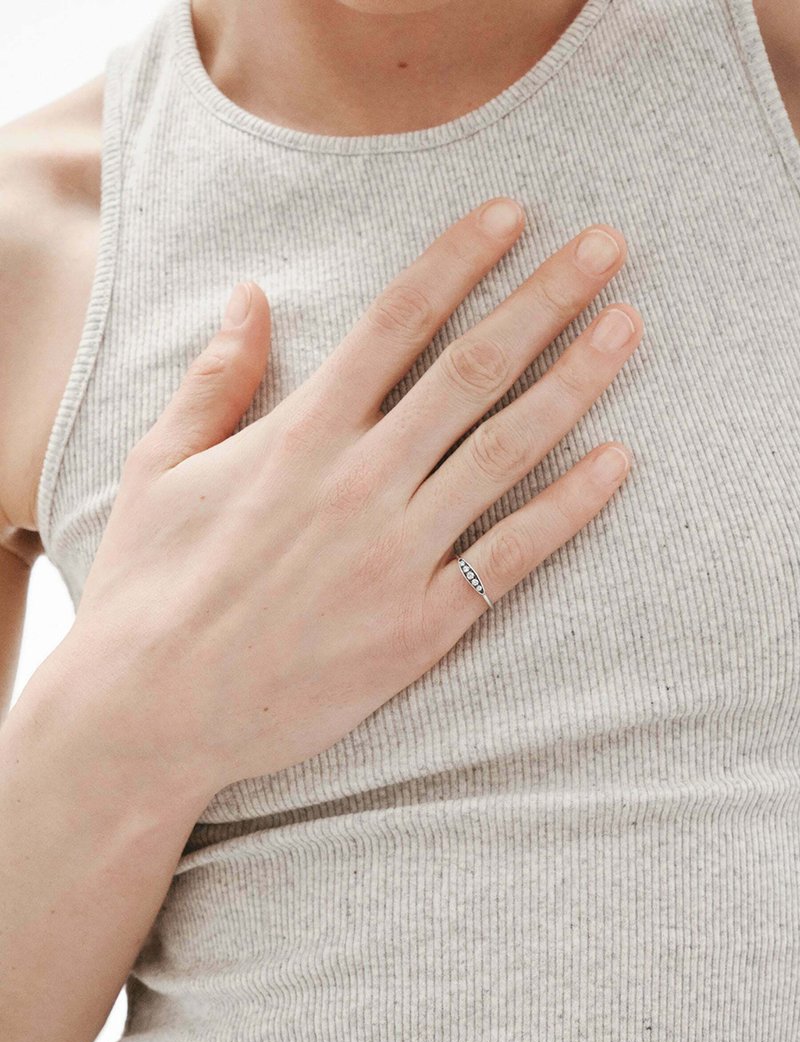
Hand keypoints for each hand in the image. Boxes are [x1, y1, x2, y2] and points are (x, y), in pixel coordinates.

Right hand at [62, 198, 641, 802]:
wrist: (155, 710)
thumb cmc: (149, 586)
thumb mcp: (158, 468)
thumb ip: (215, 378)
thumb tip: (252, 296)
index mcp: (298, 433)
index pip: (396, 321)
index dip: (460, 260)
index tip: (513, 214)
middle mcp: (359, 480)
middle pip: (472, 368)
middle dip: (546, 297)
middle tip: (607, 246)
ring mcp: (397, 553)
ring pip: (505, 448)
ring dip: (575, 380)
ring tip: (628, 327)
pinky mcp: (420, 624)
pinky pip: (511, 553)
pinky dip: (570, 506)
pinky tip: (617, 462)